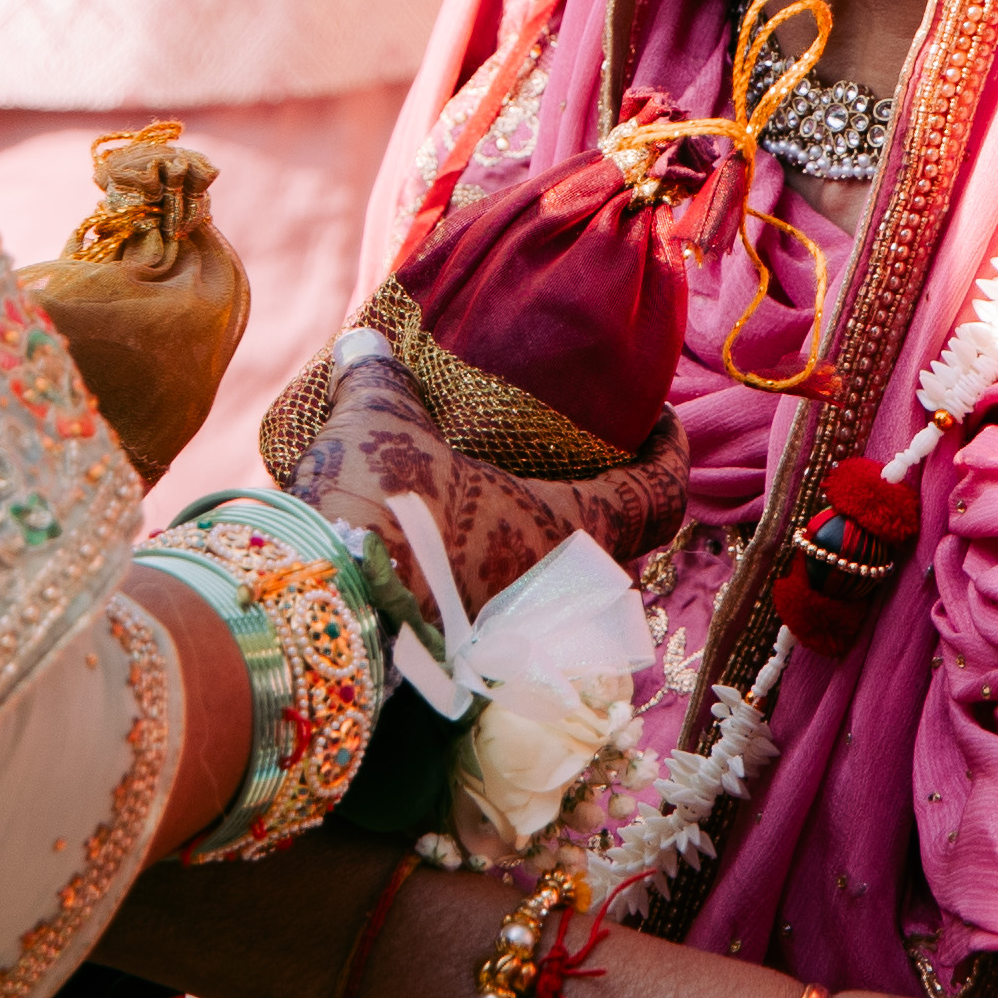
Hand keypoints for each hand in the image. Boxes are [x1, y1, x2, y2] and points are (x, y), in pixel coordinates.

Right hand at [281, 347, 684, 625]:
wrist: (326, 613)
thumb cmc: (381, 513)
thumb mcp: (381, 428)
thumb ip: (381, 380)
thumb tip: (364, 343)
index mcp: (569, 528)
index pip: (658, 496)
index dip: (671, 455)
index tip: (662, 420)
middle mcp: (557, 589)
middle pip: (619, 545)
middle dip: (609, 501)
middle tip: (582, 457)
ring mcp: (515, 631)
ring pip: (560, 583)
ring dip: (549, 541)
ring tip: (510, 495)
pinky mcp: (465, 653)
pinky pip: (508, 606)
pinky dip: (498, 571)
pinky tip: (451, 538)